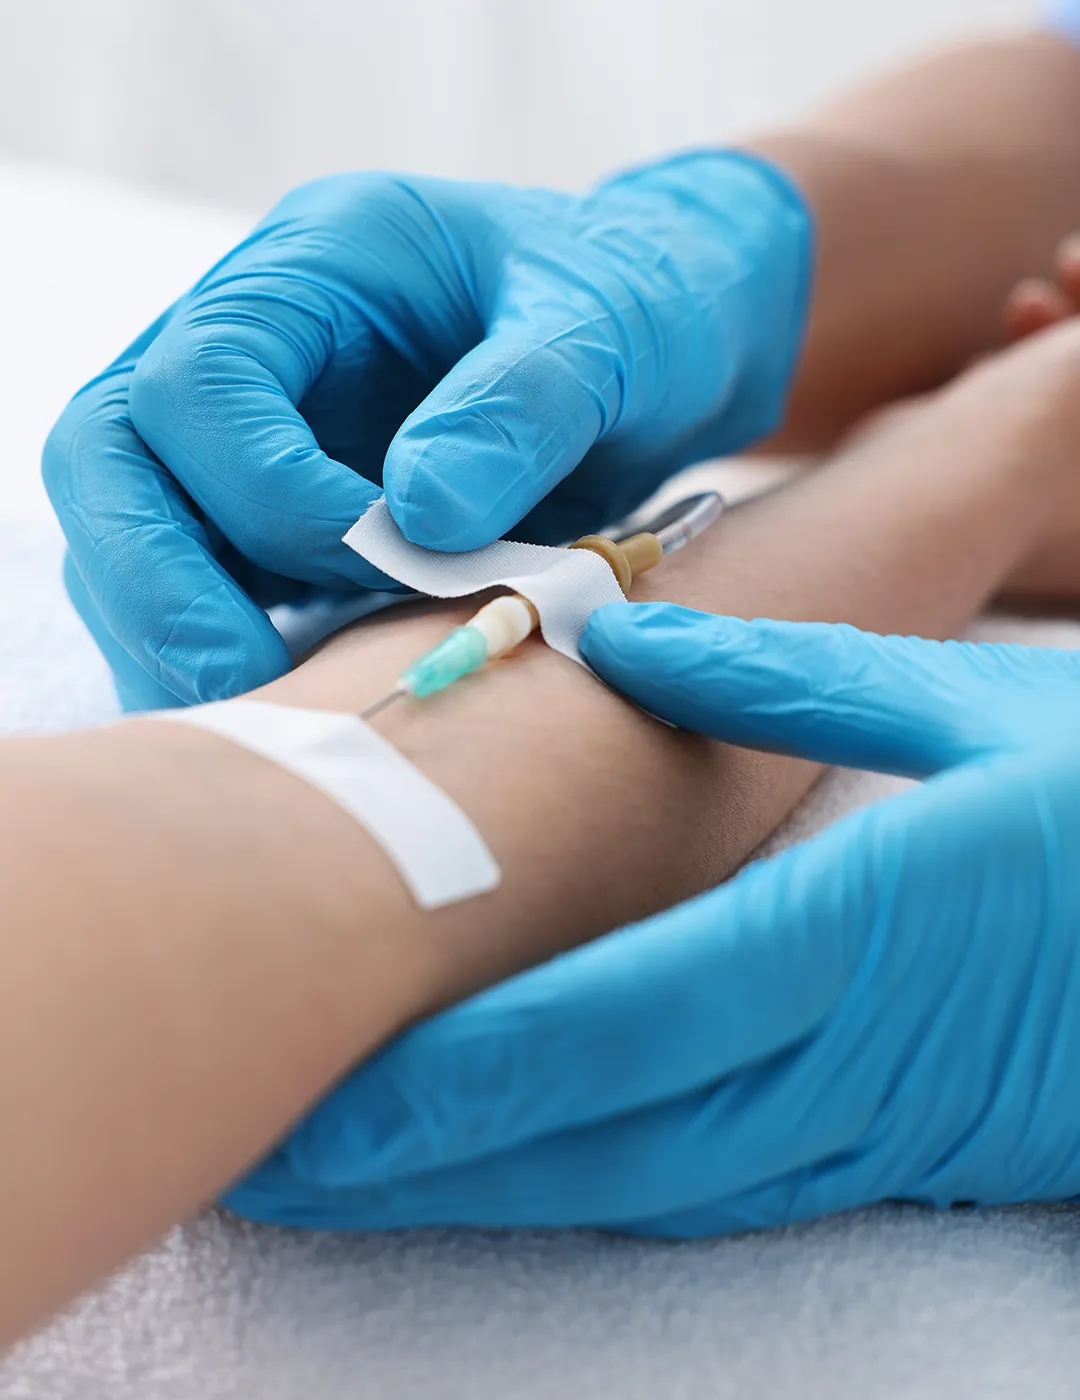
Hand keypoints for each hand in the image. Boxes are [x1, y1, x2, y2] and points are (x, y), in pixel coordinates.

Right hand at [43, 156, 809, 708]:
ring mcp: (257, 434)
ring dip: (177, 634)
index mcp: (318, 264)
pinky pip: (203, 588)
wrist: (666, 340)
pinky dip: (223, 654)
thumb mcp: (613, 330)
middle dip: (159, 581)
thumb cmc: (642, 307)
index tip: (382, 561)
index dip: (265, 488)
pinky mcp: (280, 517)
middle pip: (111, 456)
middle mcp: (259, 345)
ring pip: (134, 533)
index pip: (201, 377)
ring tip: (278, 717)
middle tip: (244, 688)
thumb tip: (419, 516)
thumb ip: (523, 405)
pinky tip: (293, 705)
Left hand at [224, 604, 1079, 1235]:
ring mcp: (860, 1119)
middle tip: (278, 1153)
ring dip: (491, 1188)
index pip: (627, 1008)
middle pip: (604, 1125)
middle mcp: (839, 1051)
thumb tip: (634, 643)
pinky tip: (505, 1175)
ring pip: (644, 1174)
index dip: (474, 1061)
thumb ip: (791, 681)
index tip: (341, 1079)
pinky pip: (708, 1180)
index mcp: (856, 923)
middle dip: (433, 1155)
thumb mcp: (972, 707)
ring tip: (350, 1176)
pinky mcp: (881, 1150)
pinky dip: (591, 1186)